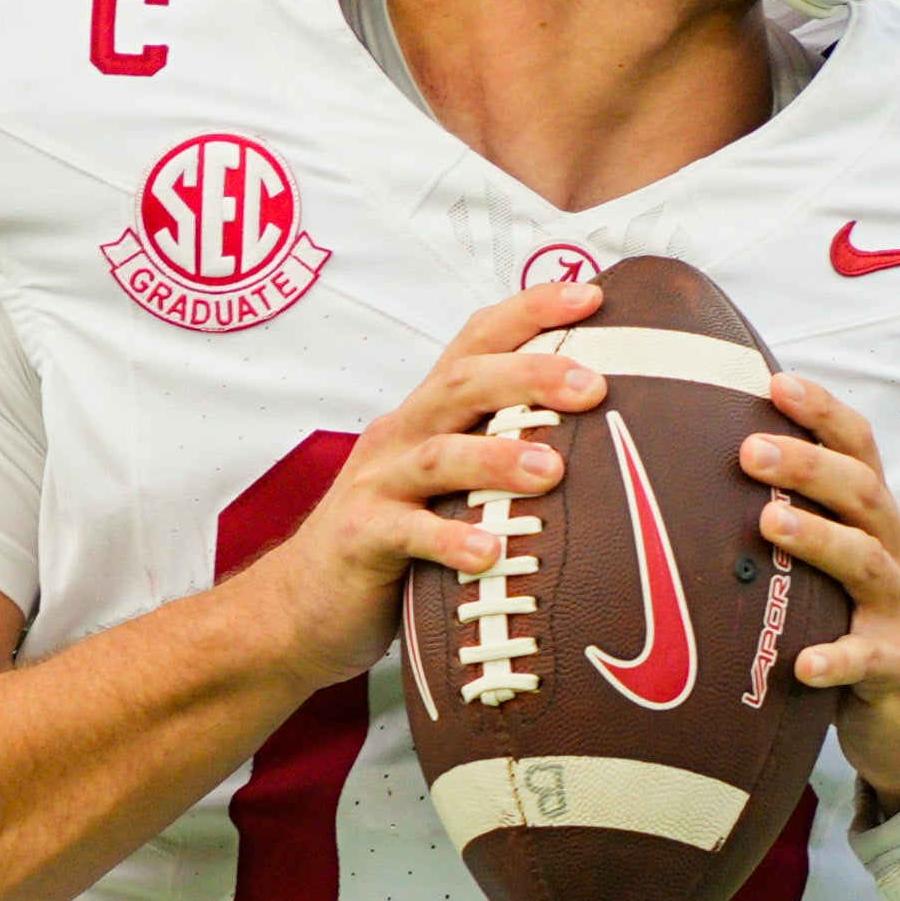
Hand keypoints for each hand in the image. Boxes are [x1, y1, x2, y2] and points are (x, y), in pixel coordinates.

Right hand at [247, 275, 612, 697]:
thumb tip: (598, 446)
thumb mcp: (445, 485)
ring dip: (497, 457)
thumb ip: (497, 455)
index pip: (476, 341)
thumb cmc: (391, 542)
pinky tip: (491, 554)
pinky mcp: (359, 539)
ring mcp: (376, 485)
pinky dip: (450, 541)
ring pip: (438, 456)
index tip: (591, 295)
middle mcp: (401, 435)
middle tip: (594, 385)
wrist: (301, 605)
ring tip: (552, 469)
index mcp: (426, 413)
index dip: (530, 311)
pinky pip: (406, 534)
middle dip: (530, 376)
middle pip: (463, 384)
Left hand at [750, 371, 899, 811]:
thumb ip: (799, 530)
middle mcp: (898, 556)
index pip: (860, 452)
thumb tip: (708, 486)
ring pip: (866, 562)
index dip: (824, 414)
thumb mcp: (839, 575)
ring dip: (819, 538)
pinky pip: (870, 659)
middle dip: (807, 466)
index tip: (776, 383)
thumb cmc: (864, 634)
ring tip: (770, 523)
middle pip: (861, 493)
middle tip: (749, 450)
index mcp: (879, 525)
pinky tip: (806, 663)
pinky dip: (838, 658)